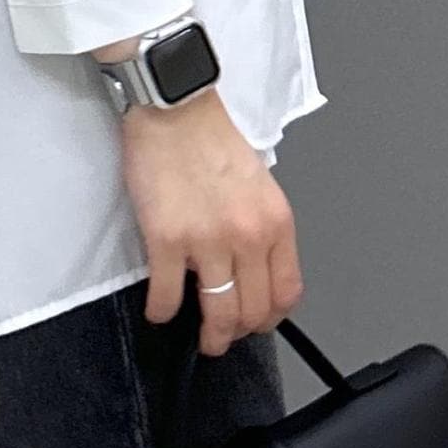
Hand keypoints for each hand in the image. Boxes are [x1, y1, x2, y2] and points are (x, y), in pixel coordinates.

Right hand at [117, 87, 304, 355]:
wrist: (175, 109)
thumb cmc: (211, 137)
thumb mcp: (259, 183)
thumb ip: (260, 226)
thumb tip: (251, 265)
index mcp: (275, 222)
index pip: (287, 291)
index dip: (272, 317)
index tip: (259, 321)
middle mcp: (248, 236)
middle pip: (254, 310)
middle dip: (240, 333)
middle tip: (226, 337)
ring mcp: (208, 241)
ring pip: (218, 312)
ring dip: (210, 335)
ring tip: (202, 338)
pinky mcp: (168, 240)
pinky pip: (168, 295)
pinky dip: (163, 311)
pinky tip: (160, 310)